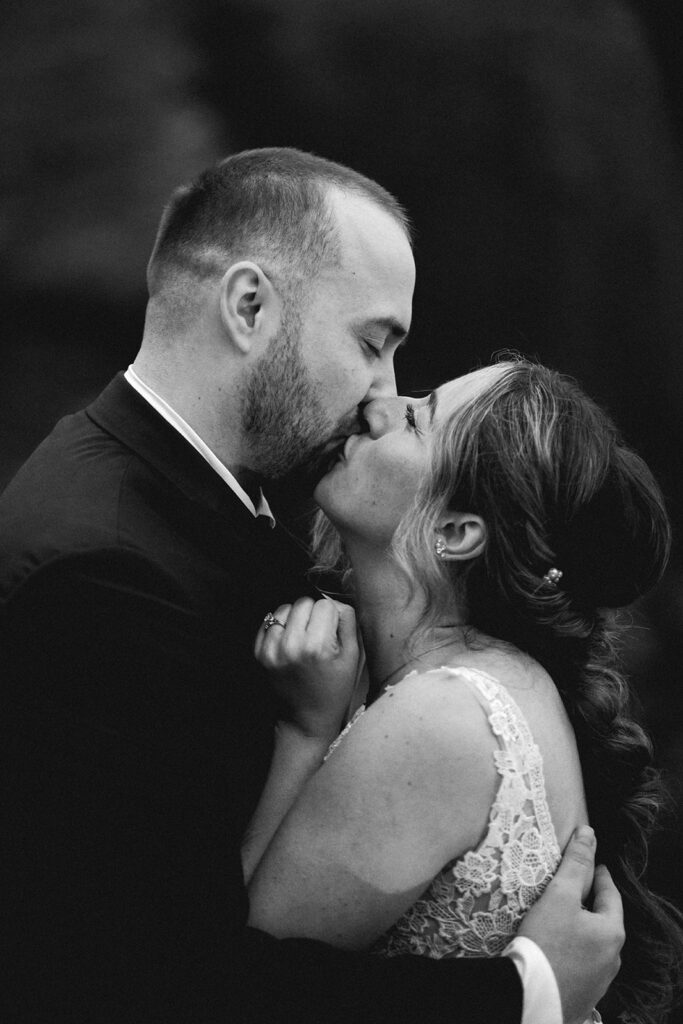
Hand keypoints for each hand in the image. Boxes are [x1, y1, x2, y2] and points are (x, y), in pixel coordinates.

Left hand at [255, 597, 359, 743]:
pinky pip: (269, 621)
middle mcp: (290, 645)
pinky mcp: (258, 653)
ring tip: (303, 639)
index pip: (326, 605)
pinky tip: (289, 643)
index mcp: (317, 647)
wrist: (305, 720)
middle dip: (314, 615)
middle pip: (304, 602)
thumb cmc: (334, 690)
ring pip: (285, 608)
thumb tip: (335, 601)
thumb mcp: (353, 657)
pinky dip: (280, 626)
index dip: (333, 618)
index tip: (333, 636)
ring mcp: (271, 649)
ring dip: (296, 618)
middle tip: (318, 637)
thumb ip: (348, 622)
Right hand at [519, 826, 623, 1023]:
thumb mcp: (560, 896)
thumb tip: (589, 833)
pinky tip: (555, 947)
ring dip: (580, 928)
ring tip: (560, 917)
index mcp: (612, 932)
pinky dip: (571, 950)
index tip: (593, 864)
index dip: (600, 875)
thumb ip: (575, 864)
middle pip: (602, 920)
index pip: (610, 894)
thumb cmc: (546, 942)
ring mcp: (598, 980)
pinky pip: (580, 963)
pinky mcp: (581, 993)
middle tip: (573, 887)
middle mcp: (612, 958)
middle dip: (589, 902)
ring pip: (592, 943)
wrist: (529, 996)